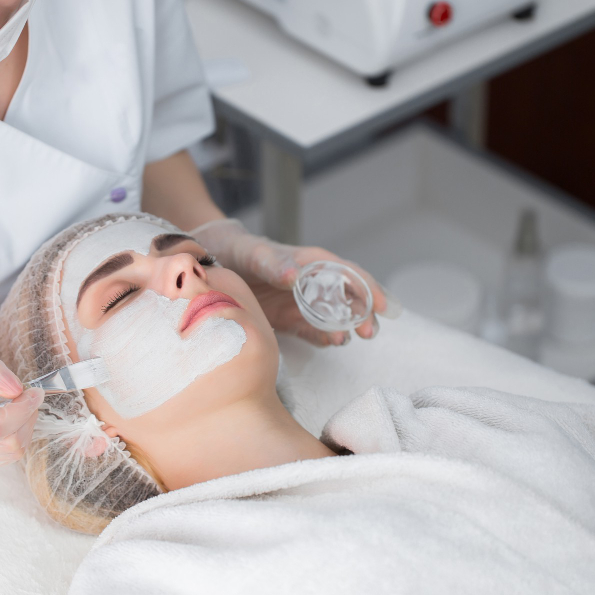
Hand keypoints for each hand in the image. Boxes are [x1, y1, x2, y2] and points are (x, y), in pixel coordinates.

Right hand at [0, 349, 42, 468]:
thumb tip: (17, 389)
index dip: (22, 410)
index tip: (35, 391)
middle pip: (8, 444)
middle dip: (26, 417)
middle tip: (26, 395)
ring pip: (11, 453)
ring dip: (24, 427)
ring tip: (14, 405)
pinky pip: (6, 457)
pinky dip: (15, 436)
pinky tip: (6, 419)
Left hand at [192, 219, 402, 346]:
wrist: (211, 262)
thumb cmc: (238, 250)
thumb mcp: (253, 253)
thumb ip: (273, 263)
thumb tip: (294, 276)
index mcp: (311, 262)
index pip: (348, 274)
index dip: (369, 288)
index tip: (383, 306)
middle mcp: (312, 282)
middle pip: (348, 298)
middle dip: (362, 314)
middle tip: (368, 332)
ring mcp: (300, 302)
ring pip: (333, 316)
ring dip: (345, 327)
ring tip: (347, 339)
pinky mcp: (287, 318)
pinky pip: (311, 329)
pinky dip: (322, 336)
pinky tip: (330, 343)